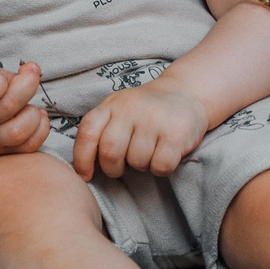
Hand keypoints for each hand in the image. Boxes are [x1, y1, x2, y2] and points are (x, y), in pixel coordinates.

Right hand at [0, 59, 51, 155]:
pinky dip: (41, 128)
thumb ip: (2, 72)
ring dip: (32, 112)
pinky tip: (34, 115)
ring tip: (27, 103)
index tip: (0, 76)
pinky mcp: (1, 153)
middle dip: (26, 85)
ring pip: (19, 132)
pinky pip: (29, 147)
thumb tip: (32, 71)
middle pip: (7, 108)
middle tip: (30, 74)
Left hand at [73, 85, 210, 177]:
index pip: (87, 132)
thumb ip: (101, 131)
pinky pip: (160, 166)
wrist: (187, 93)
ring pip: (136, 162)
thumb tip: (83, 170)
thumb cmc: (146, 110)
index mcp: (112, 104)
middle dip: (113, 169)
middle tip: (123, 166)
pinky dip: (161, 168)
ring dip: (141, 166)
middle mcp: (131, 108)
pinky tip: (165, 154)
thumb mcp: (119, 110)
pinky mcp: (176, 133)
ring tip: (149, 152)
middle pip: (110, 152)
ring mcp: (154, 120)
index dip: (82, 158)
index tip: (86, 175)